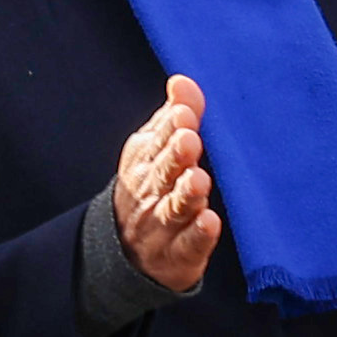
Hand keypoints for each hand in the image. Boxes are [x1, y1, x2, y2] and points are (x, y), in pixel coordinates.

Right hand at [110, 76, 221, 295]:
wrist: (126, 253)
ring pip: (173, 209)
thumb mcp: (156, 150)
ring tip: (199, 180)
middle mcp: (150, 192)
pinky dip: (198, 235)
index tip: (184, 114)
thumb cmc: (152, 188)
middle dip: (174, 156)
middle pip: (163, 173)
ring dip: (185, 194)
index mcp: (145, 161)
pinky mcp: (178, 256)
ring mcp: (162, 226)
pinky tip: (210, 222)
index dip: (170, 128)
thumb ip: (174, 117)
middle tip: (189, 140)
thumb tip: (182, 80)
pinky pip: (187, 246)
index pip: (158, 141)